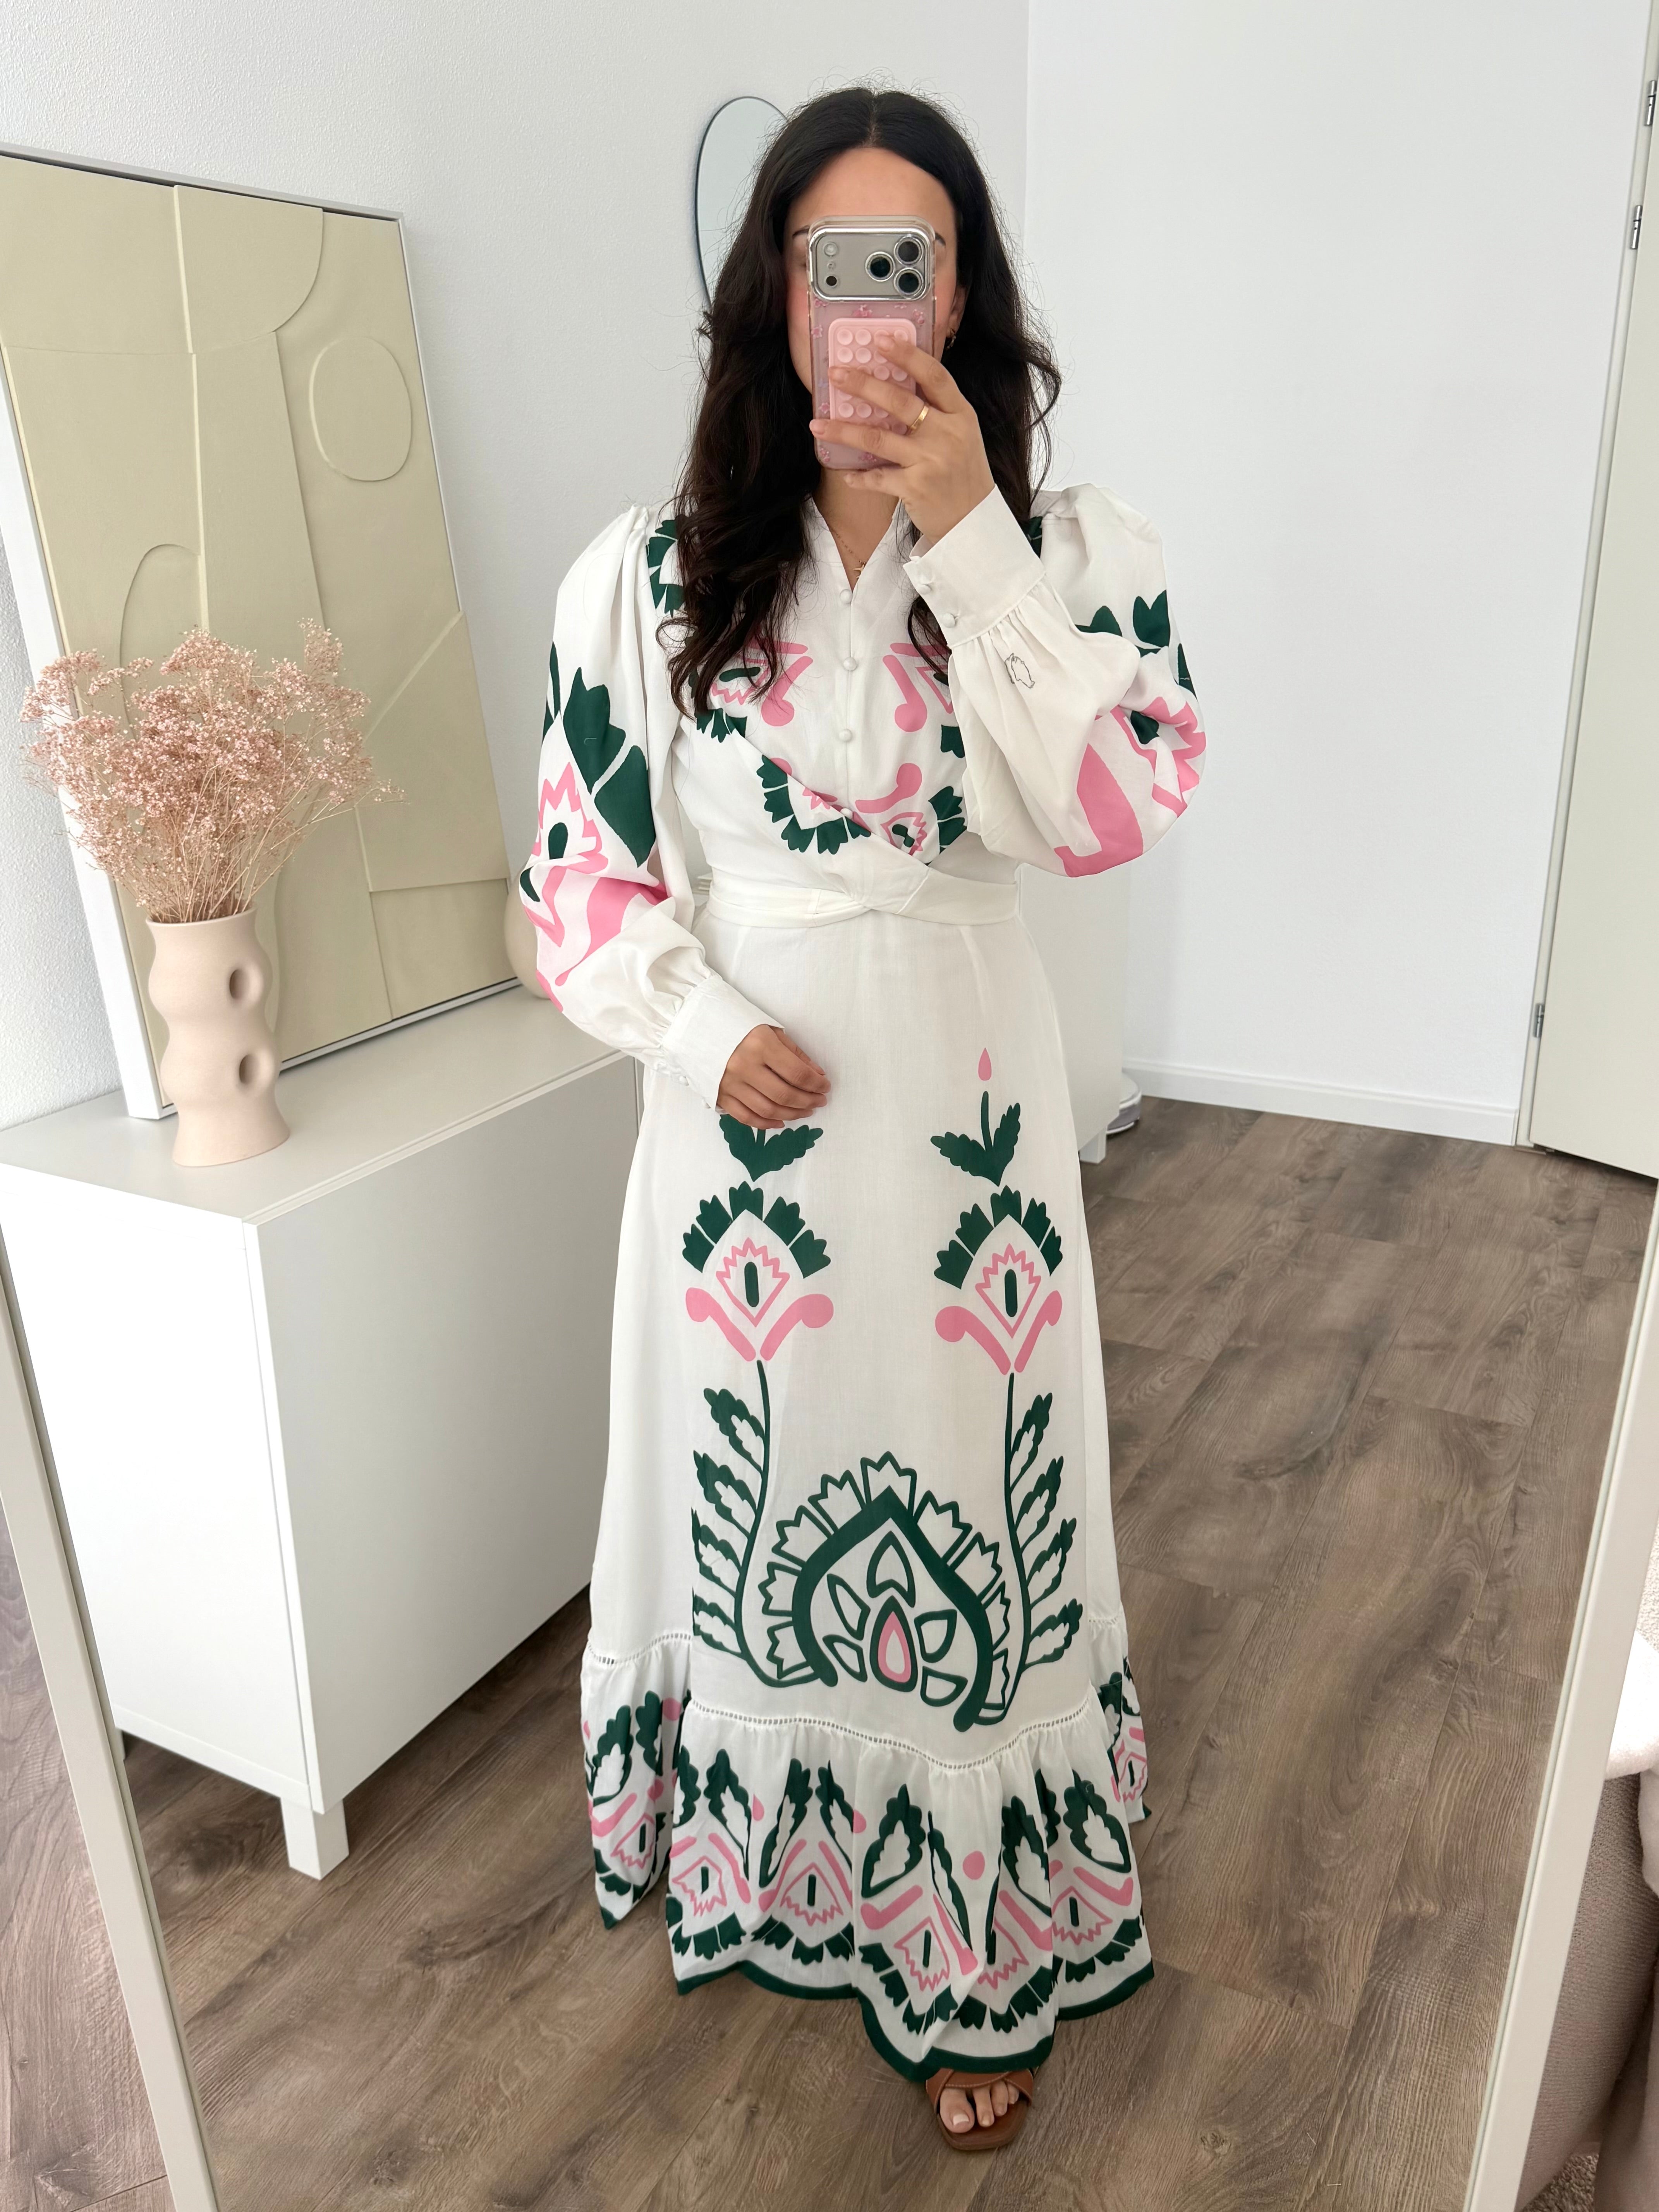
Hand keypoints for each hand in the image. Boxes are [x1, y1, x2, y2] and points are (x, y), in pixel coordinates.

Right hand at [718, 1024, 830, 1129]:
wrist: (701, 1029)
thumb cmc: (741, 1028)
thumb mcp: (771, 1032)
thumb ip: (796, 1054)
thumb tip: (817, 1075)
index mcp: (760, 1045)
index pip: (796, 1072)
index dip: (816, 1084)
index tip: (825, 1087)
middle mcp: (744, 1066)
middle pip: (784, 1094)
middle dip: (808, 1101)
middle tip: (819, 1102)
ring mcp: (730, 1083)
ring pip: (767, 1110)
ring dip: (792, 1114)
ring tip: (806, 1111)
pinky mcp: (720, 1096)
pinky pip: (746, 1117)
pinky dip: (766, 1124)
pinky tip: (781, 1122)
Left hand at [807, 328, 994, 543]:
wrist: (973, 523)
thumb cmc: (963, 475)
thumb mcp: (961, 436)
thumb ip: (937, 411)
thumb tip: (899, 384)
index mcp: (961, 415)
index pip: (934, 376)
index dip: (907, 355)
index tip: (880, 340)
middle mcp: (947, 434)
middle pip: (900, 402)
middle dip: (864, 385)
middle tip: (835, 374)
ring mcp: (931, 461)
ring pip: (879, 439)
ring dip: (844, 431)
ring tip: (817, 424)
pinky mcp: (916, 487)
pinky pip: (878, 477)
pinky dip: (859, 477)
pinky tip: (845, 473)